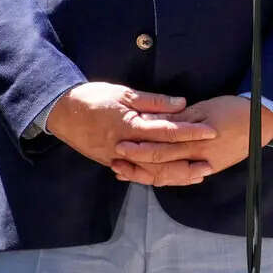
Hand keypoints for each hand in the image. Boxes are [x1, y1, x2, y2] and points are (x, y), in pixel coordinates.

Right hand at [44, 82, 216, 178]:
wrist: (61, 113)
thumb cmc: (93, 98)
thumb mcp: (124, 93)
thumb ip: (153, 101)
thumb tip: (181, 104)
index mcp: (131, 125)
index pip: (168, 131)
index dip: (191, 132)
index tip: (211, 131)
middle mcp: (127, 146)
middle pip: (163, 158)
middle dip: (188, 160)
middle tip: (211, 163)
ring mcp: (119, 158)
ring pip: (152, 171)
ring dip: (176, 175)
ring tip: (197, 176)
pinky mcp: (113, 163)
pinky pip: (138, 174)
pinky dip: (156, 177)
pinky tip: (170, 178)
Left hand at [107, 95, 272, 186]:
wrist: (262, 122)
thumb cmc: (233, 110)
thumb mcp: (205, 108)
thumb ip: (180, 118)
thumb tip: (156, 121)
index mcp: (195, 142)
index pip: (161, 148)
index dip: (139, 148)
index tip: (120, 145)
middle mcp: (197, 159)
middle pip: (161, 166)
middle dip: (136, 165)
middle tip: (115, 162)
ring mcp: (204, 167)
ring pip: (169, 176)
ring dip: (146, 175)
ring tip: (126, 172)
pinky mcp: (209, 169)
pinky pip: (181, 177)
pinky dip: (164, 177)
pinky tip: (150, 176)